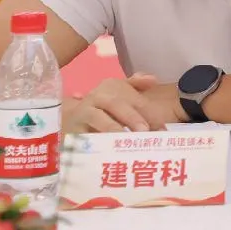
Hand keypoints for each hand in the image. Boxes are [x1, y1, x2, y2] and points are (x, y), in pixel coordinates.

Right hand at [68, 74, 184, 133]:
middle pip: (116, 104)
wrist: (68, 119)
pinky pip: (83, 135)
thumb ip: (136, 87)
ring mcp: (82, 112)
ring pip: (98, 117)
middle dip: (132, 117)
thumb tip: (152, 79)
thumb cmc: (102, 108)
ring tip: (127, 140)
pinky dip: (94, 142)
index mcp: (112, 86)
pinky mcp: (70, 128)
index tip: (162, 130)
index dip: (150, 113)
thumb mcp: (119, 95)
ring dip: (113, 128)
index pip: (134, 99)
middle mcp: (96, 96)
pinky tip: (106, 150)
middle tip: (145, 131)